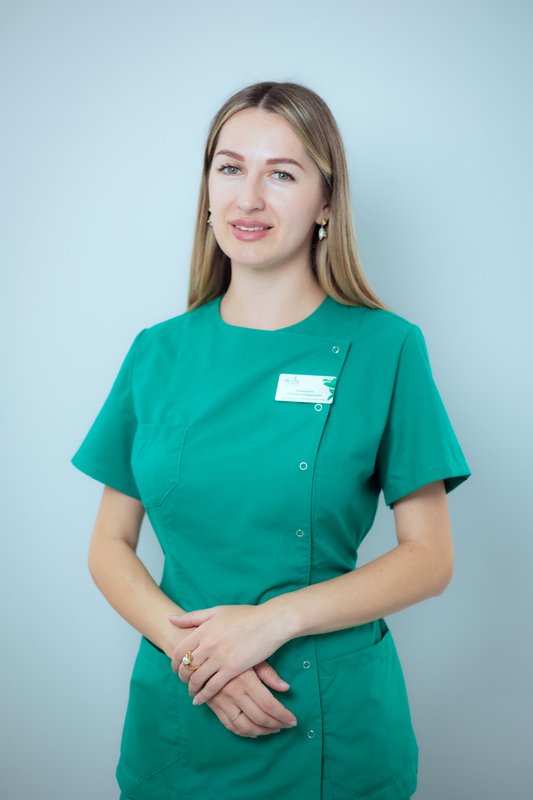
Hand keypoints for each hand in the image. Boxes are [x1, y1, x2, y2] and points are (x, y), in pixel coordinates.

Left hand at [169, 604, 288, 704]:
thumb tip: (171, 619)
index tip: (176, 667)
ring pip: (196, 678)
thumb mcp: (217, 611)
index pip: (180, 650)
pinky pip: (212, 686)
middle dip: (181, 676)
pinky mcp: (232, 669)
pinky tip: (199, 699)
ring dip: (191, 687)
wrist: (269, 622)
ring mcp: (220, 657)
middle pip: (186, 666)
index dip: (174, 661)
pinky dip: (203, 695)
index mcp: (203, 629)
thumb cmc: (245, 615)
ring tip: (191, 691)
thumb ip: (193, 617)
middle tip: (183, 681)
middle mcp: (208, 644)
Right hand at [205, 661, 297, 736]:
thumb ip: (268, 673)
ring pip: (244, 726)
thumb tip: (285, 688)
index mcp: (246, 680)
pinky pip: (230, 726)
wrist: (201, 652)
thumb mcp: (251, 656)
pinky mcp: (214, 707)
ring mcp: (222, 702)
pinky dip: (244, 732)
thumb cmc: (230, 650)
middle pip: (259, 718)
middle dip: (276, 725)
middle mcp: (234, 694)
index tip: (293, 720)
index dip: (282, 715)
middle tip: (286, 725)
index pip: (268, 705)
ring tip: (273, 729)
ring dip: (261, 732)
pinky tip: (254, 730)